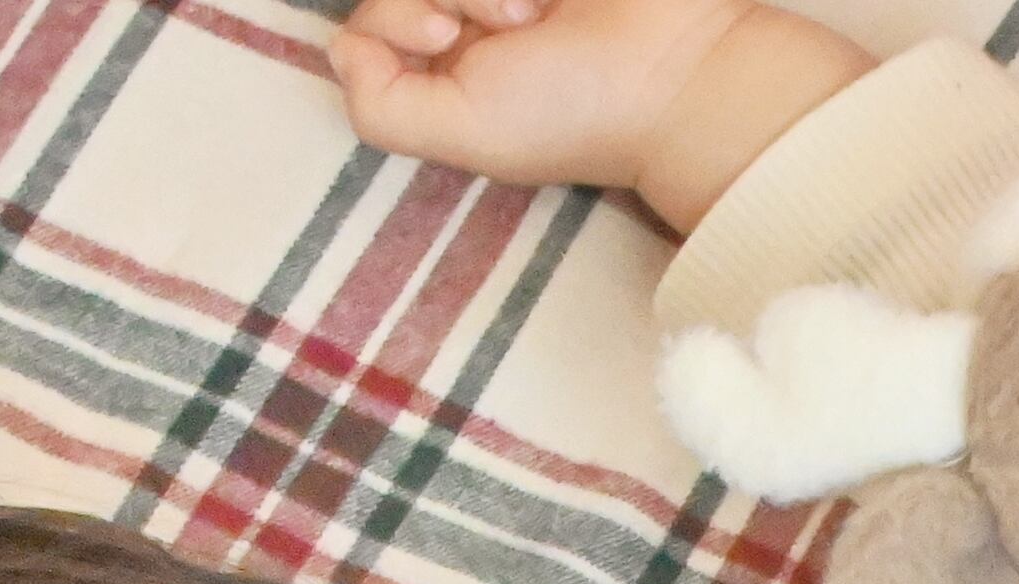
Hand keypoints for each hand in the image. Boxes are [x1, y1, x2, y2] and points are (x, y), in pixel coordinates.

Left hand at [323, 0, 866, 232]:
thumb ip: (379, 108)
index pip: (369, 20)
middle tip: (495, 25)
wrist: (677, 72)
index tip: (442, 38)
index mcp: (446, 72)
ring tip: (531, 11)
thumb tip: (340, 46)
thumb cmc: (578, 113)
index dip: (389, 18)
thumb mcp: (462, 136)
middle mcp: (472, 20)